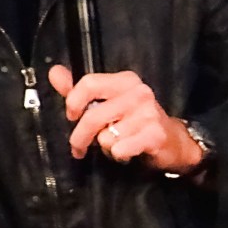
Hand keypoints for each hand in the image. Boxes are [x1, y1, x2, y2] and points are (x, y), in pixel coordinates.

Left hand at [47, 65, 202, 172]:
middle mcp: (139, 92)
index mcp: (125, 80)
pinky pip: (120, 149)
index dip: (73, 102)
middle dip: (80, 137)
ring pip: (105, 137)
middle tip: (79, 147)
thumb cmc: (136, 121)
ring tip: (116, 144)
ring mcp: (148, 113)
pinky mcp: (154, 134)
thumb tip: (54, 72)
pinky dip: (119, 154)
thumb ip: (79, 90)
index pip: (89, 83)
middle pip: (92, 116)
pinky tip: (126, 151)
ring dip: (105, 146)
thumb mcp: (109, 101)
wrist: (172, 140)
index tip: (71, 116)